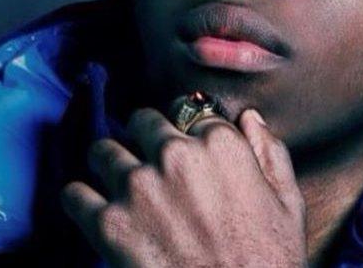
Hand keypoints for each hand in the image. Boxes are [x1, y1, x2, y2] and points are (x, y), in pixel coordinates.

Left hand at [60, 107, 306, 266]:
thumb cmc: (269, 261)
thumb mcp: (288, 203)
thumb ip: (270, 152)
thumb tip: (250, 118)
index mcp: (220, 145)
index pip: (189, 109)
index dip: (184, 127)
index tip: (180, 142)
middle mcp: (175, 156)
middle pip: (142, 122)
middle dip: (144, 138)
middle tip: (149, 162)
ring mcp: (137, 188)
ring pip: (103, 150)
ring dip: (109, 164)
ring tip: (118, 184)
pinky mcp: (108, 224)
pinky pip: (74, 194)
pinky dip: (80, 200)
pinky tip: (94, 210)